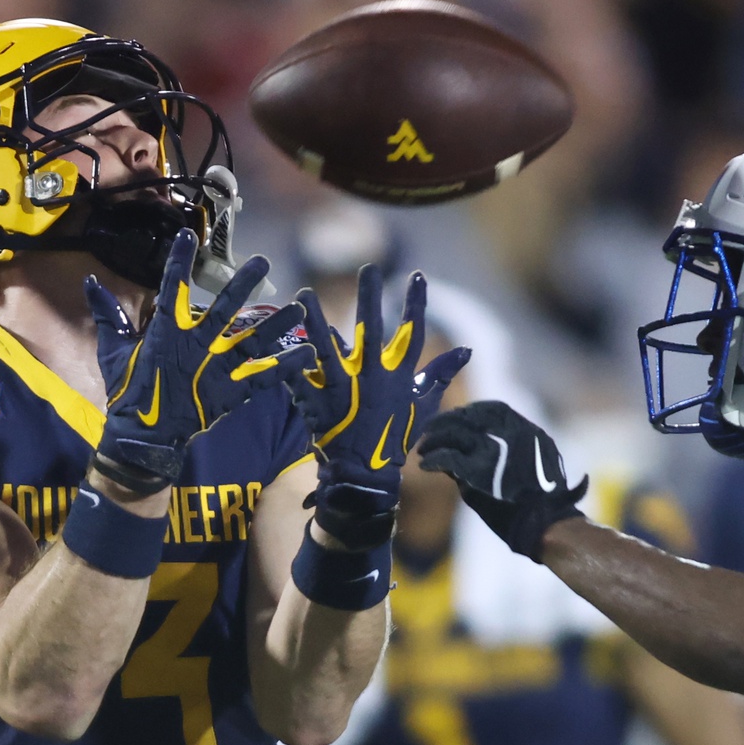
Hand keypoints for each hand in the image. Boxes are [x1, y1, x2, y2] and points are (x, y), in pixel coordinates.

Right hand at [89, 232, 313, 493]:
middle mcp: (195, 346)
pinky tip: (307, 354)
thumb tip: (91, 281)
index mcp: (166, 333)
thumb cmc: (128, 393)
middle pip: (224, 309)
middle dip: (243, 284)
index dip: (179, 261)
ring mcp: (214, 370)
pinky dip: (285, 367)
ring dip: (276, 324)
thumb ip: (108, 316)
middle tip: (263, 262)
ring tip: (299, 308)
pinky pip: (262, 378)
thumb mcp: (113, 352)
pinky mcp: (229, 394)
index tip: (188, 235)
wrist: (142, 440)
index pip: (173, 288)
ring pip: (251, 341)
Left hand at [286, 265, 469, 548]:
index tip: (417, 276)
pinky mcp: (318, 404)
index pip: (412, 334)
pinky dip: (287, 363)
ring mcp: (344, 390)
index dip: (416, 304)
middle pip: (372, 330)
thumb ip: (440, 375)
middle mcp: (372, 378)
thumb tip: (467, 351)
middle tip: (367, 268)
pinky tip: (276, 342)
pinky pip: (299, 379)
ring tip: (304, 295)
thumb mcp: (423, 406)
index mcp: (398, 377)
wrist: (365, 476)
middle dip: (370, 297)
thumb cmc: (394, 438)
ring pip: (327, 348)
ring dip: (316, 320)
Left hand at [416, 400, 586, 561]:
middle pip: (468, 417)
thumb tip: (470, 447)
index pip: (491, 408)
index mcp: (524, 428)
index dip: (469, 412)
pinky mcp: (478, 468)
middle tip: (429, 429)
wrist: (545, 519)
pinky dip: (434, 459)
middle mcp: (509, 431)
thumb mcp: (529, 463)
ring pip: (455, 433)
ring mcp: (493, 448)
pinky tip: (425, 465)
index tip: (455, 417)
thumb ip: (502, 451)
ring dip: (435, 440)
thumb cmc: (541, 499)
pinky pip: (448, 457)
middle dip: (446, 421)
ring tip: (423, 449)